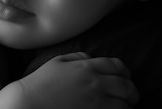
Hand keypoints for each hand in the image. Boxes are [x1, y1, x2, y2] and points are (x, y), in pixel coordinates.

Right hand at [13, 52, 138, 108]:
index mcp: (87, 67)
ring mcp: (97, 102)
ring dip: (126, 106)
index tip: (125, 78)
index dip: (125, 72)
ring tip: (122, 108)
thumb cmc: (40, 83)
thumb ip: (77, 57)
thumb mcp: (57, 62)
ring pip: (125, 105)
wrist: (30, 102)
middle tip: (129, 97)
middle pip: (126, 86)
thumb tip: (91, 57)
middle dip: (131, 92)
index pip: (117, 66)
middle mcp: (95, 83)